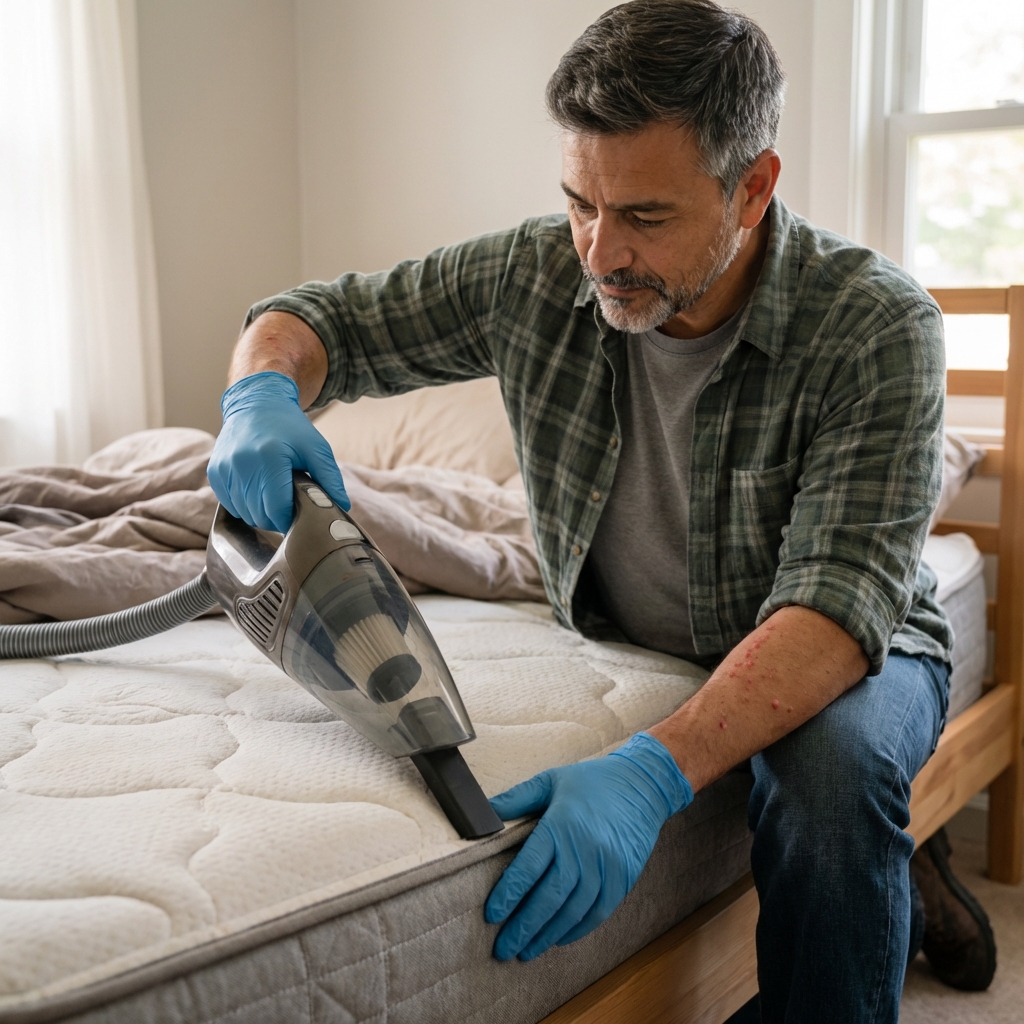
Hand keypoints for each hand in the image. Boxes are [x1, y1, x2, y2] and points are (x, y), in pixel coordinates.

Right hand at [208, 371, 349, 532]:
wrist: (256, 403)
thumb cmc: (289, 427)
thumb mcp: (316, 448)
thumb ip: (330, 479)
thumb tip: (342, 507)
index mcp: (269, 457)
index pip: (276, 509)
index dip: (288, 520)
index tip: (298, 518)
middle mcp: (242, 463)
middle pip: (259, 514)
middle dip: (277, 519)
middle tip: (289, 509)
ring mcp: (225, 468)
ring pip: (244, 513)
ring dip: (260, 514)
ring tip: (274, 498)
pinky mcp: (215, 472)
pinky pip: (230, 505)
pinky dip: (245, 506)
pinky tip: (258, 492)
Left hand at [484, 732, 692, 960]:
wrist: (642, 785)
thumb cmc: (591, 782)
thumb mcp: (551, 780)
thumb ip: (517, 798)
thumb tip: (484, 811)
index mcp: (561, 824)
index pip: (529, 867)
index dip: (509, 893)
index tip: (492, 915)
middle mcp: (584, 849)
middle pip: (550, 897)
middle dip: (524, 926)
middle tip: (503, 949)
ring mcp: (606, 866)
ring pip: (573, 910)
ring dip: (548, 934)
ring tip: (526, 951)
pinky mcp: (623, 878)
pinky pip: (598, 912)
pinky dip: (577, 930)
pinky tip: (558, 938)